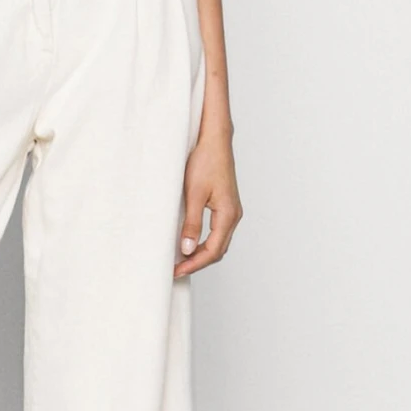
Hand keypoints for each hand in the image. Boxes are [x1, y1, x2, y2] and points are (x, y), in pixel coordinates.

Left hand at [175, 128, 241, 276]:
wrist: (214, 139)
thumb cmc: (205, 161)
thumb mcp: (194, 194)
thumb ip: (191, 223)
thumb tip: (187, 250)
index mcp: (228, 214)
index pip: (213, 251)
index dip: (194, 264)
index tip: (176, 270)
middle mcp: (234, 215)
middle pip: (218, 250)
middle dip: (198, 262)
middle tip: (176, 270)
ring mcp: (231, 210)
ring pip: (218, 242)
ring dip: (201, 254)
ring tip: (181, 260)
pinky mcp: (226, 205)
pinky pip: (217, 232)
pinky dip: (205, 242)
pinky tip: (190, 242)